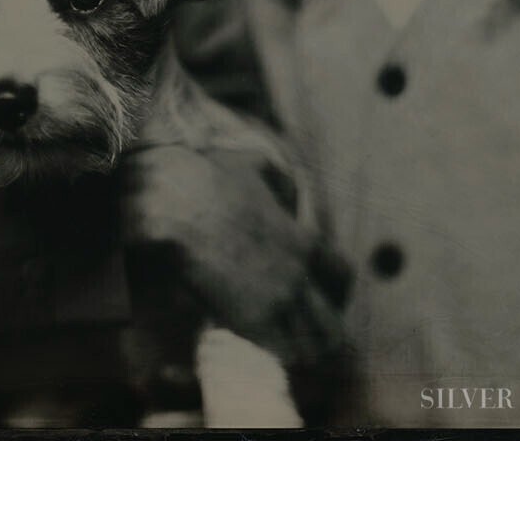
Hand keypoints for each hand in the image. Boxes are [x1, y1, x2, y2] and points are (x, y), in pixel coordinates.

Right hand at [118, 143, 346, 371]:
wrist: (177, 204)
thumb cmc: (209, 179)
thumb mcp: (256, 166)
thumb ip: (281, 183)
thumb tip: (288, 196)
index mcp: (305, 240)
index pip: (342, 277)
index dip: (335, 288)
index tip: (321, 293)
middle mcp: (298, 276)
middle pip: (331, 325)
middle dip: (320, 330)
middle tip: (303, 331)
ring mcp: (276, 301)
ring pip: (307, 346)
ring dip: (296, 347)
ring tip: (280, 344)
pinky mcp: (248, 319)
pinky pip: (276, 351)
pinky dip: (271, 352)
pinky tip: (257, 343)